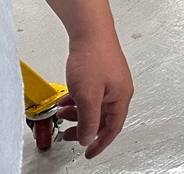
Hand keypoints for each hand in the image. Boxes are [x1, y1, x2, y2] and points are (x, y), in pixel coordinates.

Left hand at [57, 30, 131, 157]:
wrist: (90, 31)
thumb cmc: (93, 57)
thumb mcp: (87, 96)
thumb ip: (88, 120)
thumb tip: (88, 138)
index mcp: (121, 97)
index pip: (112, 128)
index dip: (99, 144)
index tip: (89, 153)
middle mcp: (119, 90)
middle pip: (103, 119)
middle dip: (84, 128)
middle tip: (68, 134)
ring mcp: (111, 82)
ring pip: (95, 107)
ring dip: (78, 114)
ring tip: (62, 113)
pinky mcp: (102, 74)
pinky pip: (91, 95)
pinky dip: (78, 101)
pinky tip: (67, 99)